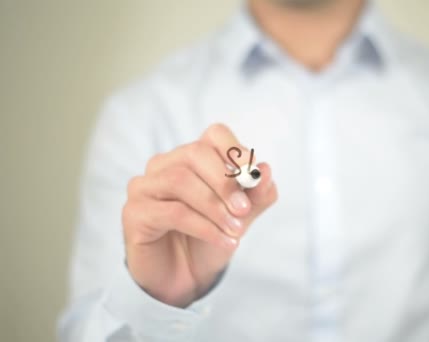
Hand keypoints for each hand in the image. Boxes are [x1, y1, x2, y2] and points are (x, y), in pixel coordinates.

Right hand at [122, 123, 277, 306]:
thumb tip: (266, 170)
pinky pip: (172, 212)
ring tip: (236, 230)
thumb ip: (256, 195)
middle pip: (195, 154)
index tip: (253, 175)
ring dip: (215, 207)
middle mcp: (164, 165)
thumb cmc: (210, 238)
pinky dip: (204, 227)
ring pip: (180, 181)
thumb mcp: (241, 217)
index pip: (214, 135)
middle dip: (225, 182)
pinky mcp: (134, 213)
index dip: (236, 149)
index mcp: (192, 158)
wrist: (185, 277)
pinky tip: (224, 242)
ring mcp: (144, 186)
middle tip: (244, 210)